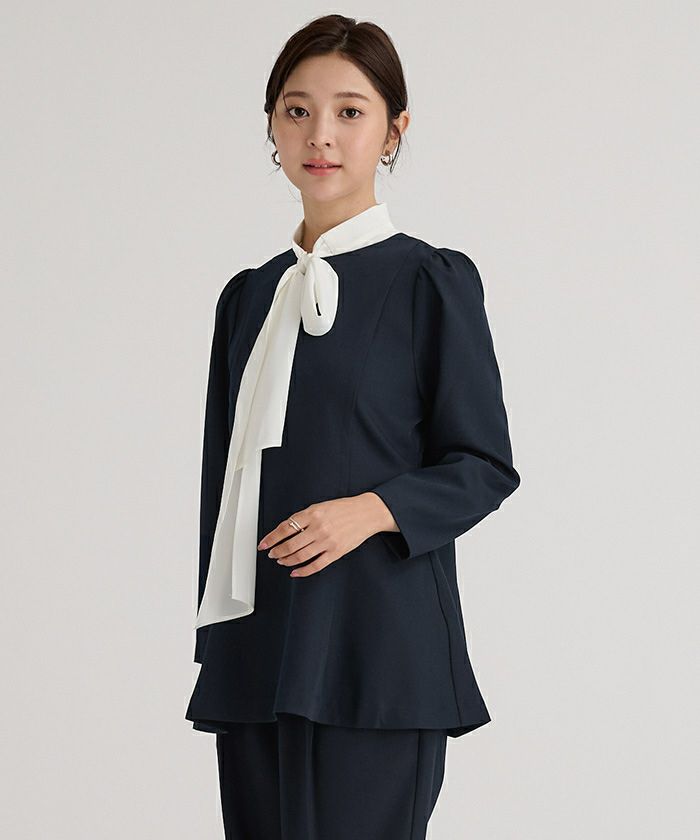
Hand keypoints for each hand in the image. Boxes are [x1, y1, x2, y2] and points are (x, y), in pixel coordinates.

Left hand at [258, 492, 397, 577]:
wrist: (367, 513)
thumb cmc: (344, 508)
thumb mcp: (320, 506)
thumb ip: (304, 517)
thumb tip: (286, 530)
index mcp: (313, 514)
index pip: (285, 528)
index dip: (271, 538)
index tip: (263, 544)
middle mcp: (319, 528)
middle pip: (290, 544)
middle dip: (277, 551)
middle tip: (272, 554)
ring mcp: (327, 542)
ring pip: (300, 556)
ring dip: (287, 560)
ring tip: (281, 561)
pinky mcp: (336, 552)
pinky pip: (315, 565)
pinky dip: (303, 571)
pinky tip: (295, 572)